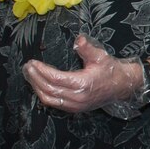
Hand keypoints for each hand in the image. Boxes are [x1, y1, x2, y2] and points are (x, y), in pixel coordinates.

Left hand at [23, 36, 139, 113]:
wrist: (122, 86)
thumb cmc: (111, 70)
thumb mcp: (100, 56)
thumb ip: (87, 48)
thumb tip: (79, 39)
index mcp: (82, 84)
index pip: (55, 78)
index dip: (41, 71)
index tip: (32, 62)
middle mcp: (78, 98)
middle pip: (49, 90)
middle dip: (35, 78)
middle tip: (27, 67)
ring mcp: (76, 105)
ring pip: (49, 99)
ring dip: (37, 88)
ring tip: (30, 76)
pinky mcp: (75, 108)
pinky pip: (55, 103)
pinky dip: (44, 95)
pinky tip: (39, 85)